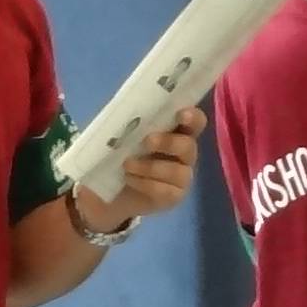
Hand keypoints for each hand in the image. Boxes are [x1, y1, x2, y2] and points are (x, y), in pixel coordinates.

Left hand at [74, 106, 203, 233]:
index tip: (181, 114)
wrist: (110, 188)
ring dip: (150, 167)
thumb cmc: (120, 153)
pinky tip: (129, 179)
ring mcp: (182, 177)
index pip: (196, 122)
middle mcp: (185, 154)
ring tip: (126, 165)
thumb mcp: (122, 134)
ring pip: (176, 172)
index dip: (193, 117)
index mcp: (178, 132)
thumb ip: (133, 123)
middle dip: (168, 143)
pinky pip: (165, 191)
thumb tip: (129, 110)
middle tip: (147, 142)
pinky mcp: (174, 196)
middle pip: (188, 146)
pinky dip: (144, 184)